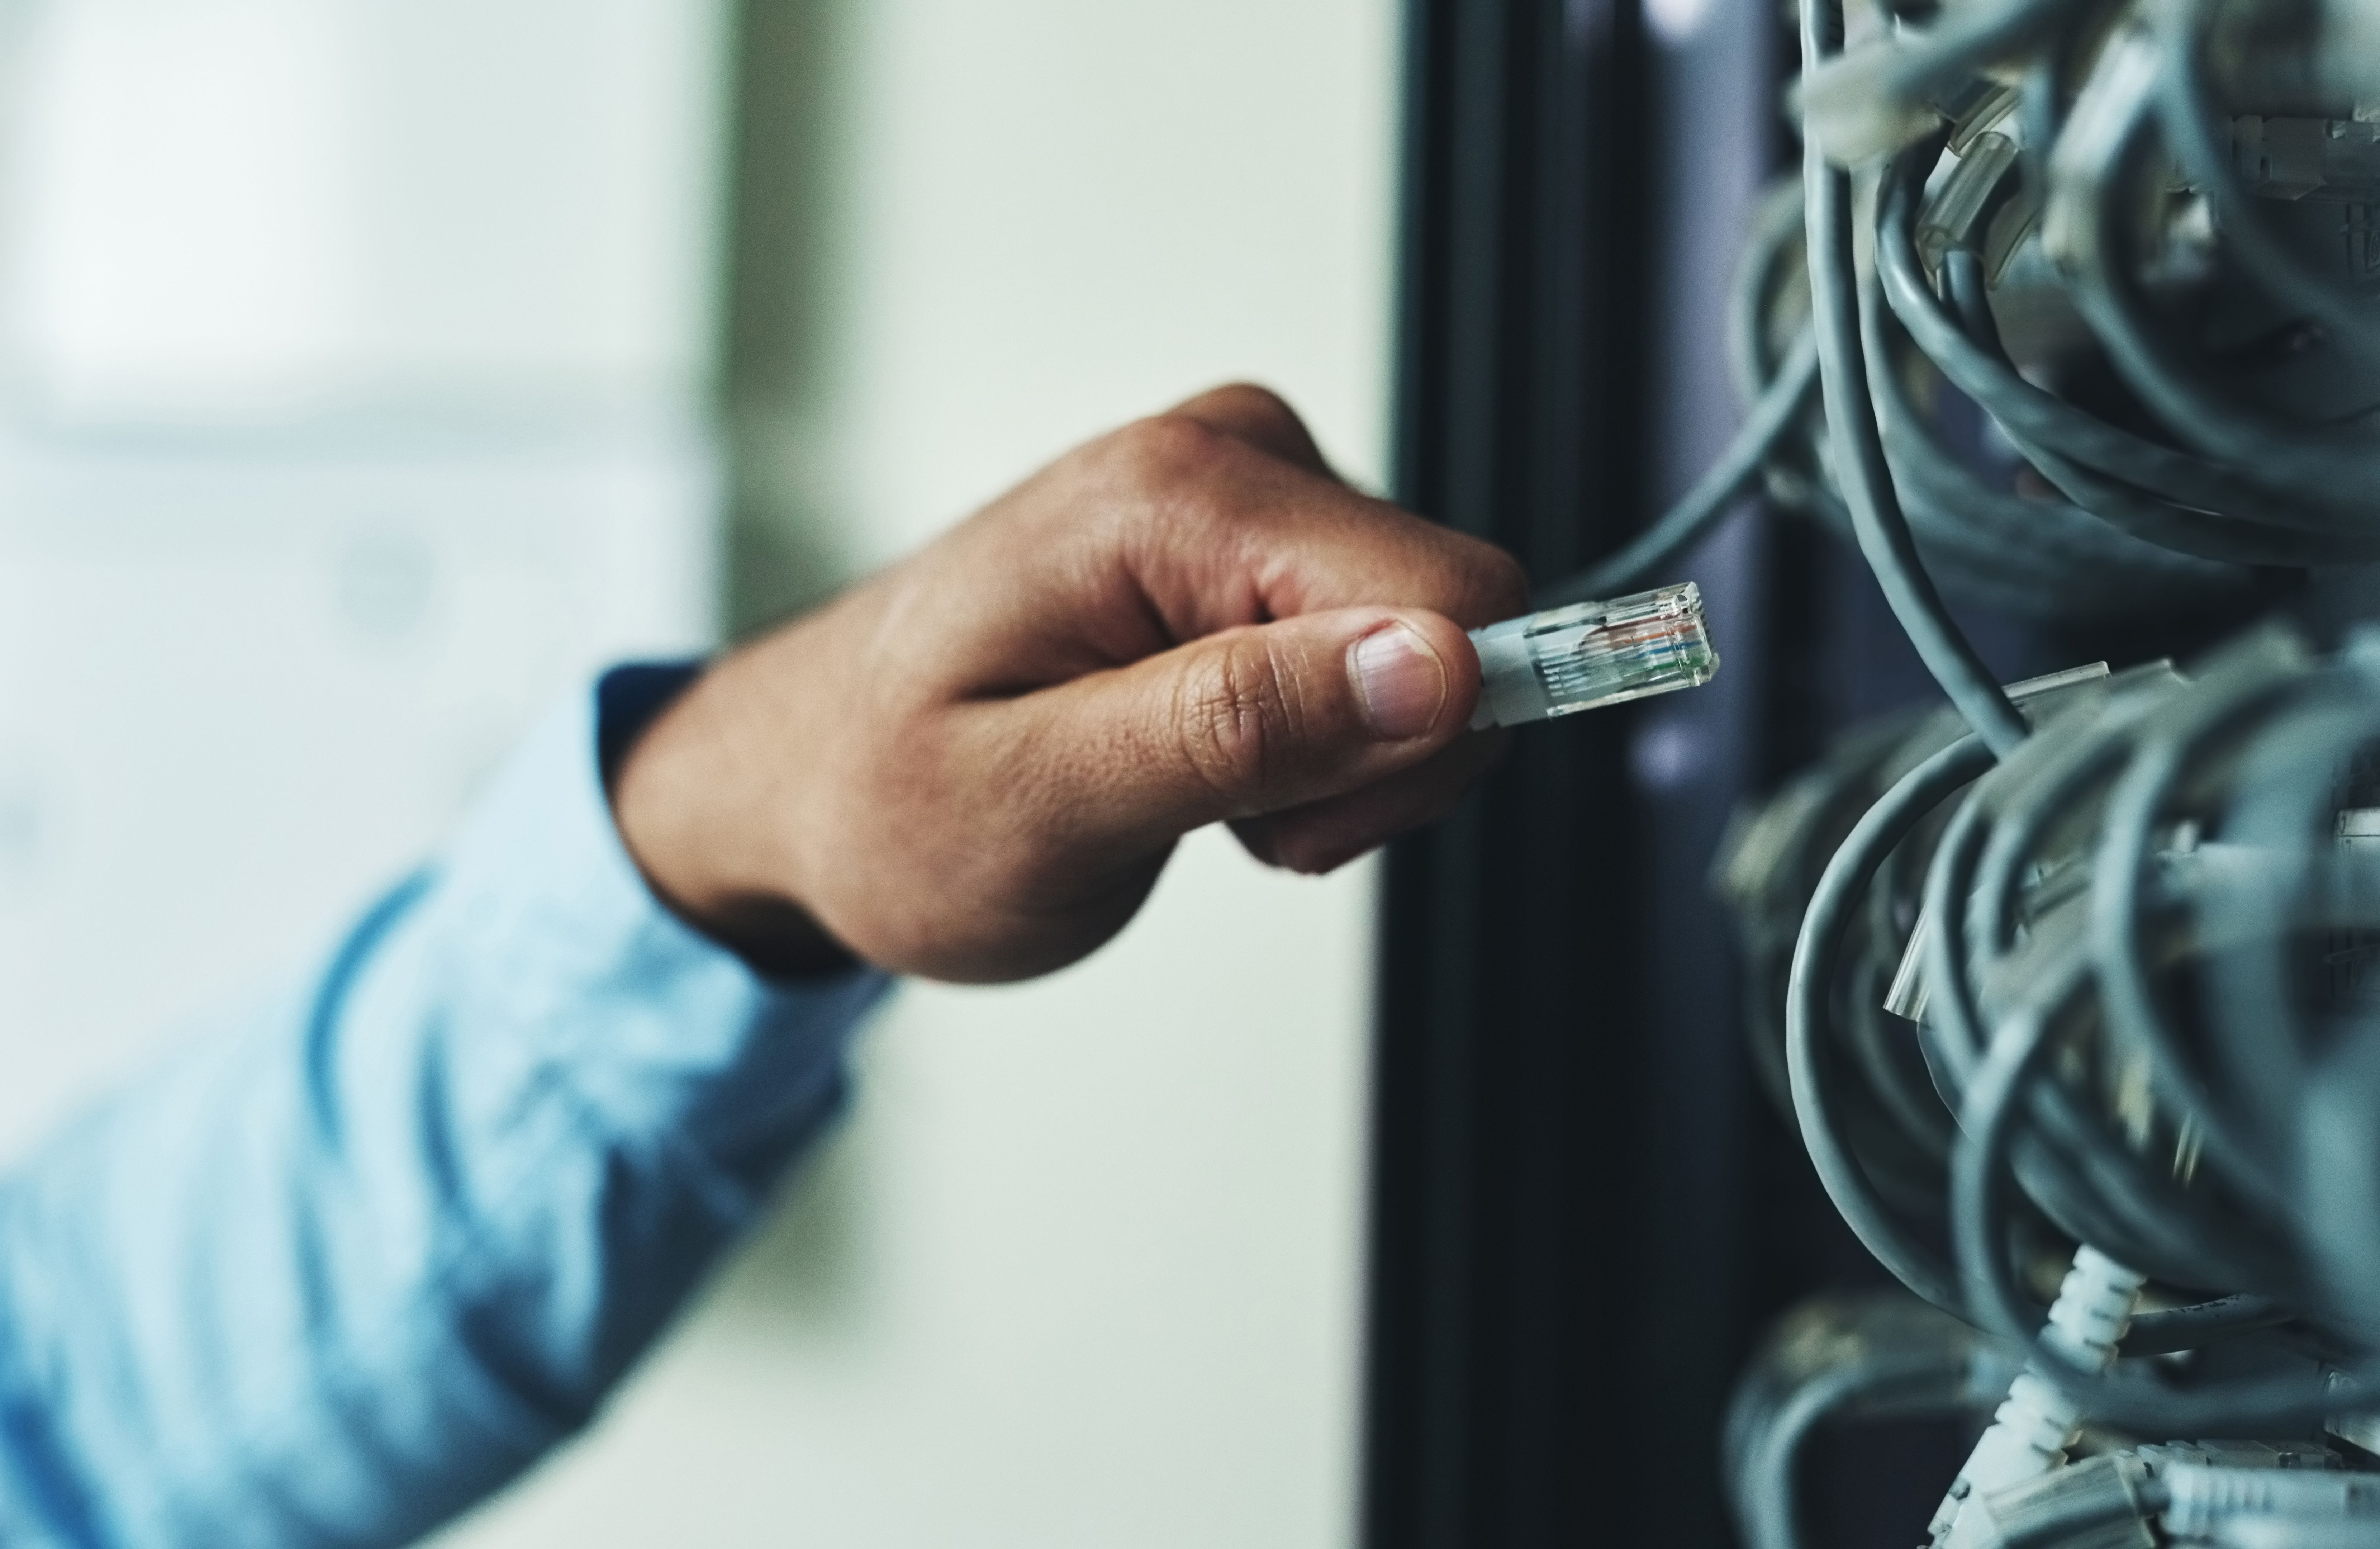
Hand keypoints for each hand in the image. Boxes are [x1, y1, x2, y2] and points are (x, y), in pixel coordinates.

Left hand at [611, 384, 1527, 982]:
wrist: (806, 777)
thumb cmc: (883, 798)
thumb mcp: (1040, 802)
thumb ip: (1238, 726)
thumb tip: (1429, 669)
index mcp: (1180, 493)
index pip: (1456, 600)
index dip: (1410, 745)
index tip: (1287, 820)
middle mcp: (1227, 456)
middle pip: (1457, 625)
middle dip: (1365, 766)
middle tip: (1211, 815)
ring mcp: (1242, 496)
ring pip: (1426, 657)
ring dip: (1330, 769)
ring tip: (1179, 791)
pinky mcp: (1251, 551)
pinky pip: (1373, 663)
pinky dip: (1305, 750)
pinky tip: (1191, 762)